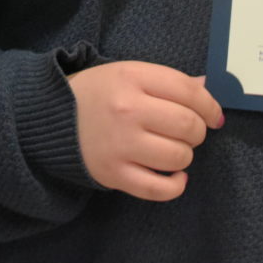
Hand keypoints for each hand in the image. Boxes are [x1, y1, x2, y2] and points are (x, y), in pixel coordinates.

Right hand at [66, 61, 223, 200]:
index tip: (213, 115)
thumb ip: (166, 81)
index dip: (210, 105)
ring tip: (172, 149)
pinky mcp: (114, 174)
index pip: (188, 91)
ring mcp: (121, 145)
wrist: (49, 118)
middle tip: (188, 132)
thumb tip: (206, 91)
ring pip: (178, 157)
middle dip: (198, 131)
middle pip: (188, 126)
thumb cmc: (96, 93)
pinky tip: (175, 176)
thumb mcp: (127, 73)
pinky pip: (159, 189)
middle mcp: (128, 110)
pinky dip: (175, 185)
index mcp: (131, 77)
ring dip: (184, 155)